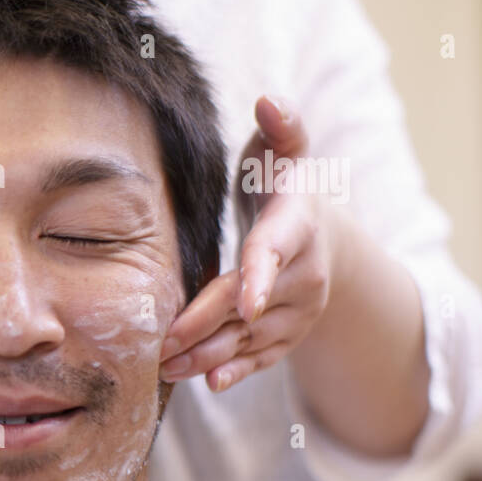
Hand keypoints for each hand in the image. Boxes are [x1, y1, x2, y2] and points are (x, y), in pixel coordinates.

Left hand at [159, 96, 342, 391]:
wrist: (320, 237)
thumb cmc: (284, 187)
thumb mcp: (284, 152)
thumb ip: (281, 127)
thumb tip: (269, 98)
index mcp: (296, 228)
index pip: (273, 253)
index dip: (259, 277)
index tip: (245, 303)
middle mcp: (304, 276)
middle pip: (247, 306)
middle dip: (205, 325)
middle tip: (161, 342)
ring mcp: (298, 311)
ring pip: (249, 339)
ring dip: (207, 356)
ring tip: (165, 367)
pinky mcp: (288, 335)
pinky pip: (261, 359)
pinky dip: (234, 372)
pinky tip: (205, 382)